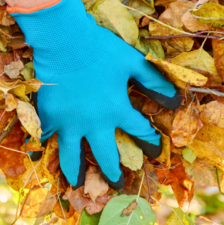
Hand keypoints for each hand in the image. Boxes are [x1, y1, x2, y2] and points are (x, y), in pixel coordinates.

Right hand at [10, 0, 180, 188]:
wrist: (63, 39)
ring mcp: (68, 124)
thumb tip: (176, 100)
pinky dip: (48, 146)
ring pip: (72, 157)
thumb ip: (154, 82)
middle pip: (106, 157)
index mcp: (117, 110)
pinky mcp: (48, 117)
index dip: (150, 142)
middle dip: (114, 173)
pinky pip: (47, 137)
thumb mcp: (132, 62)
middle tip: (117, 184)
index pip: (139, 132)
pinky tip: (48, 154)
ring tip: (77, 186)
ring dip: (76, 173)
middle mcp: (94, 124)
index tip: (156, 151)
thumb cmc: (100, 48)